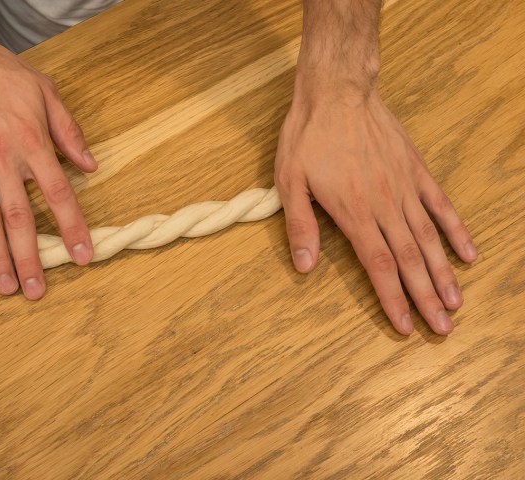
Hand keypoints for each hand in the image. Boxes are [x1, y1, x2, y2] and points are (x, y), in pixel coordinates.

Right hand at [0, 35, 96, 299]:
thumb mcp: (44, 92)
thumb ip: (69, 131)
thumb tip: (91, 165)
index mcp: (32, 145)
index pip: (59, 194)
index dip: (73, 227)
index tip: (83, 256)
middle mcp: (2, 161)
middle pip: (20, 218)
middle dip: (31, 257)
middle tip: (37, 290)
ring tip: (4, 287)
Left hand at [274, 87, 476, 334]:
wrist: (338, 93)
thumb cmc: (308, 137)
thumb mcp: (290, 181)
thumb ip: (300, 225)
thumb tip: (304, 267)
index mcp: (353, 213)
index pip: (378, 265)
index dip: (392, 298)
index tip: (406, 326)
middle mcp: (384, 205)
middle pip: (410, 259)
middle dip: (424, 297)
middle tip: (442, 329)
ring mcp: (405, 187)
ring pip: (429, 238)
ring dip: (443, 273)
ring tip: (455, 302)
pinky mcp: (416, 170)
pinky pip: (441, 204)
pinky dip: (456, 230)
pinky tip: (468, 253)